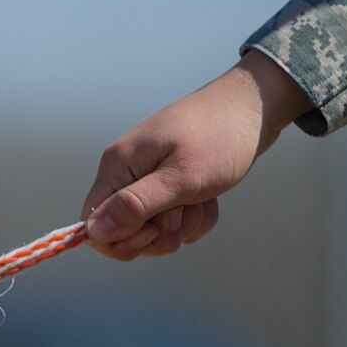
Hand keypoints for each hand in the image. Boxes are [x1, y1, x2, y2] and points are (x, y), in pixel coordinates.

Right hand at [79, 50, 309, 259]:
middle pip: (124, 232)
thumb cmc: (219, 137)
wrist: (254, 106)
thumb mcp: (180, 177)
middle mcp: (128, 175)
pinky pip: (176, 222)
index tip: (154, 231)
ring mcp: (149, 180)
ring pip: (155, 231)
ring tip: (203, 197)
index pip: (93, 224)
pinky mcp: (171, 185)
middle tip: (185, 210)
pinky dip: (196, 217)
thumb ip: (135, 205)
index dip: (119, 240)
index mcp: (118, 168)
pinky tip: (210, 197)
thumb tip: (92, 232)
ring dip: (184, 225)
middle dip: (159, 234)